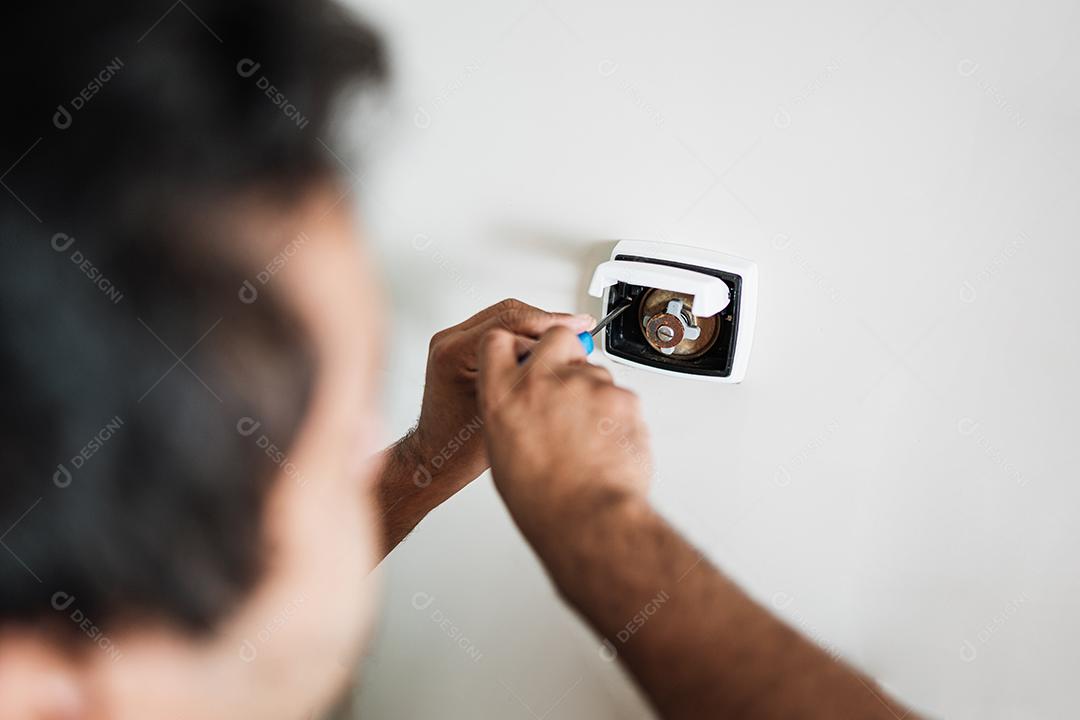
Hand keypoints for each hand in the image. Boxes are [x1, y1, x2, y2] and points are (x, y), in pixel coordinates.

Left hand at [407, 299, 593, 489]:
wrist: (438, 456)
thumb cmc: (462, 446)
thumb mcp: (506, 410)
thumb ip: (531, 377)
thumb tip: (568, 352)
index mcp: (455, 354)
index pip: (510, 323)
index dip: (551, 323)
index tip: (577, 327)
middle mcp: (450, 342)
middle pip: (508, 313)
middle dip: (547, 321)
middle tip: (578, 329)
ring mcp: (452, 342)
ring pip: (504, 317)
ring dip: (536, 327)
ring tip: (564, 342)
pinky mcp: (459, 347)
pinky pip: (497, 329)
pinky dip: (523, 336)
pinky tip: (542, 351)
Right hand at [477, 325, 652, 538]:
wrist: (586, 516)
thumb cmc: (544, 498)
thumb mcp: (502, 453)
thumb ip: (513, 416)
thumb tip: (528, 410)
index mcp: (503, 396)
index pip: (497, 341)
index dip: (515, 345)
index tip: (525, 353)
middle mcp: (541, 381)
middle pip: (557, 337)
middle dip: (566, 350)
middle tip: (569, 383)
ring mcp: (584, 385)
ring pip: (596, 371)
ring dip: (594, 394)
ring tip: (589, 436)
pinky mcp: (621, 396)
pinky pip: (621, 396)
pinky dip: (618, 415)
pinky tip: (607, 443)